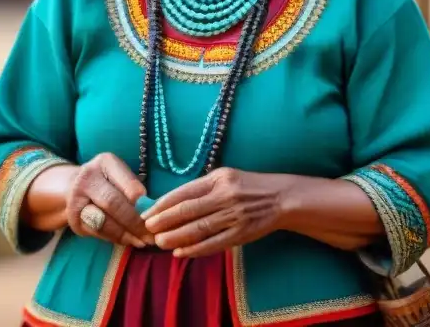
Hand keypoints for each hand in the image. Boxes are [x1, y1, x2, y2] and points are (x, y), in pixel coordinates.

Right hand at [65, 153, 152, 248]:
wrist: (73, 186)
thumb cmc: (107, 181)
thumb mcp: (120, 175)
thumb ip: (133, 189)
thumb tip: (153, 212)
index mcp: (105, 162)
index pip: (128, 184)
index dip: (142, 202)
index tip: (155, 215)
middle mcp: (88, 178)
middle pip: (114, 203)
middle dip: (135, 223)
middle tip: (152, 235)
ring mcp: (77, 199)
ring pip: (104, 221)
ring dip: (126, 234)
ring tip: (142, 242)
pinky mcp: (74, 219)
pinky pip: (98, 232)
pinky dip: (115, 238)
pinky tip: (128, 241)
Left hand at [142, 168, 285, 257]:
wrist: (280, 198)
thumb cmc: (247, 186)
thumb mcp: (225, 177)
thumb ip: (201, 188)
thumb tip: (170, 202)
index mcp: (218, 178)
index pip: (185, 192)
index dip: (163, 204)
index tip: (148, 212)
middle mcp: (225, 195)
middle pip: (188, 210)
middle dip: (165, 221)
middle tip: (148, 229)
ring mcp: (234, 215)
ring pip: (199, 228)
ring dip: (176, 237)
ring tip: (159, 242)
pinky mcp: (242, 233)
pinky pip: (214, 243)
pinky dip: (196, 249)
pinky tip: (181, 252)